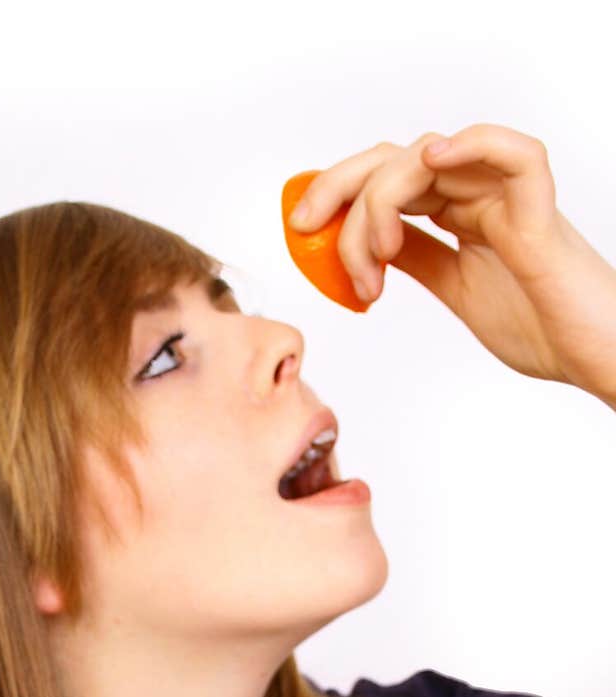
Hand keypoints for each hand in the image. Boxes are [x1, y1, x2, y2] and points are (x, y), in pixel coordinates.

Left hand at [289, 123, 615, 405]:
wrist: (595, 359)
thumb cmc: (543, 329)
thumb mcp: (458, 290)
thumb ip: (419, 258)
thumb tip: (367, 247)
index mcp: (462, 216)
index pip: (390, 181)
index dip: (340, 194)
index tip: (302, 229)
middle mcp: (482, 198)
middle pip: (399, 159)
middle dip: (341, 186)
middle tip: (306, 224)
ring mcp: (510, 201)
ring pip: (432, 158)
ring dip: (383, 200)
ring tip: (376, 260)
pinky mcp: (540, 215)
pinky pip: (516, 155)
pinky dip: (474, 144)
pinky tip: (435, 159)